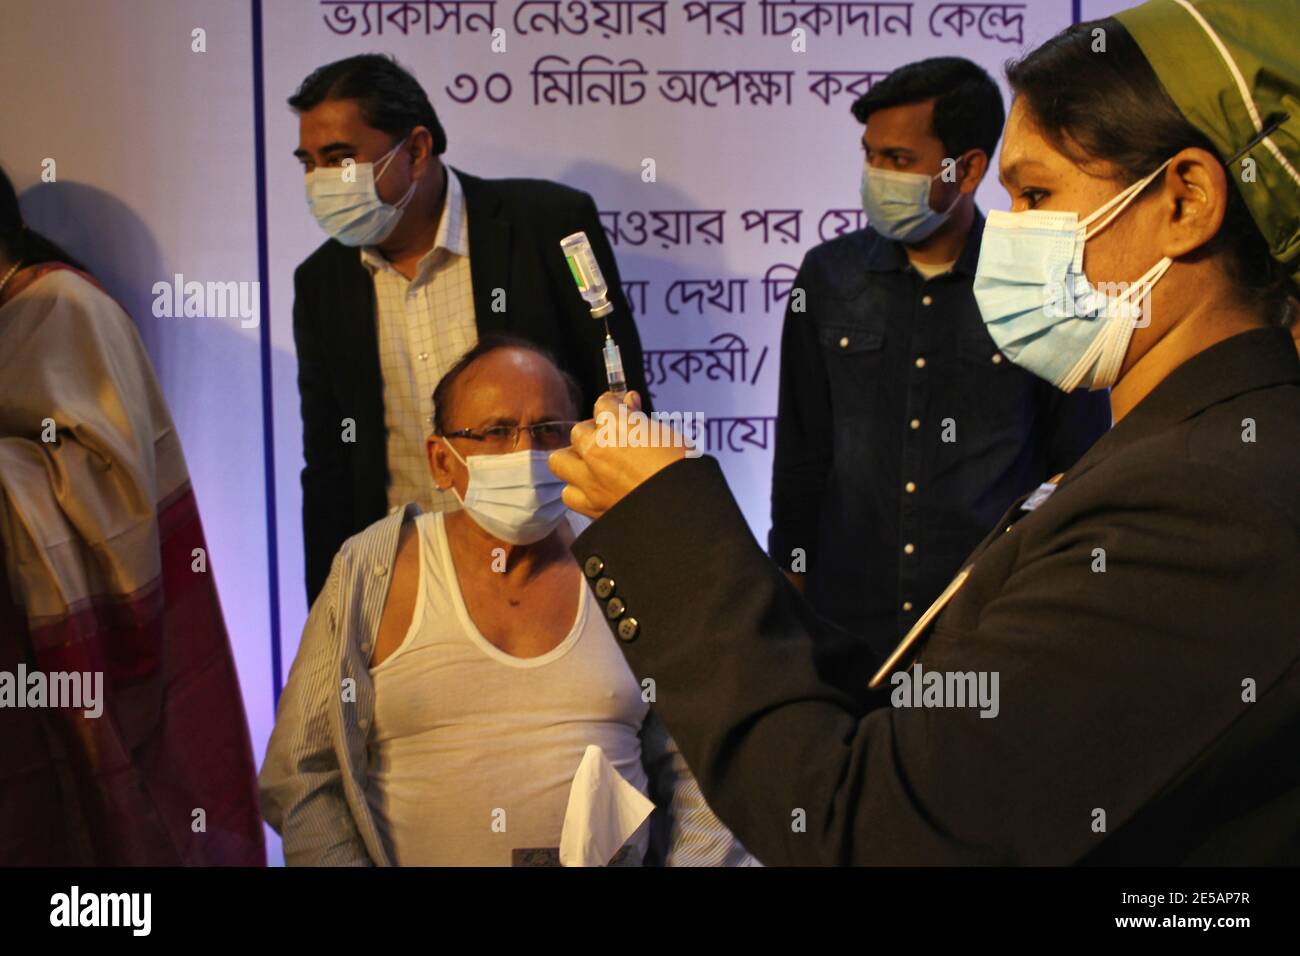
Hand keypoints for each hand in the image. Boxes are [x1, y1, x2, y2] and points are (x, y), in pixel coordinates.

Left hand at [548, 390, 687, 518]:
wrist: (683, 514)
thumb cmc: (682, 471)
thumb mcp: (666, 435)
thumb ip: (639, 419)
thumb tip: (629, 403)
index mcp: (617, 427)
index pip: (603, 403)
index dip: (615, 404)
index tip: (623, 407)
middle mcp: (596, 451)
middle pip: (579, 431)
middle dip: (594, 432)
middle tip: (612, 438)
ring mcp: (589, 481)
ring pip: (560, 461)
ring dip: (574, 459)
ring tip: (593, 463)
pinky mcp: (590, 507)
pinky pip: (570, 494)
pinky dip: (578, 490)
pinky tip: (594, 489)